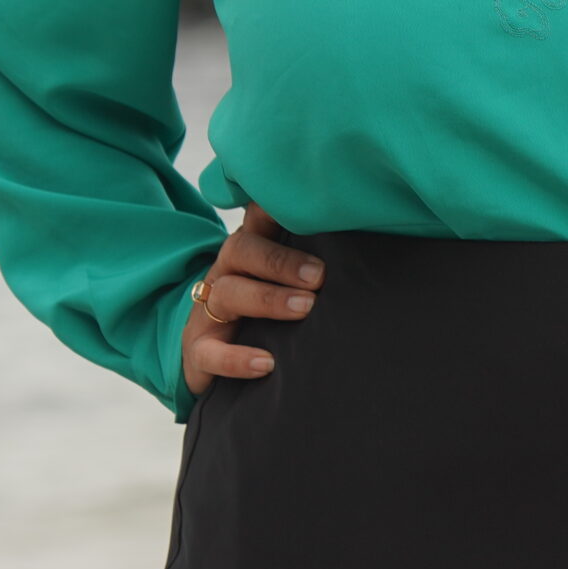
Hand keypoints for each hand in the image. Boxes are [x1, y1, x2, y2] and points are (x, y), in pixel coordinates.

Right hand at [179, 209, 318, 394]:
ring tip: (306, 308)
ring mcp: (209, 310)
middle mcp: (227, 273)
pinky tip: (267, 363)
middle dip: (281, 261)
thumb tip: (368, 240)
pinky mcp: (198, 348)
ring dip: (269, 299)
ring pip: (228, 293)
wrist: (216, 359)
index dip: (274, 208)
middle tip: (319, 276)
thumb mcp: (286, 282)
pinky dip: (237, 359)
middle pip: (242, 250)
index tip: (307, 205)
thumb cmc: (267, 313)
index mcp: (250, 252)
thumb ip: (314, 262)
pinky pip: (209, 352)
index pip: (259, 220)